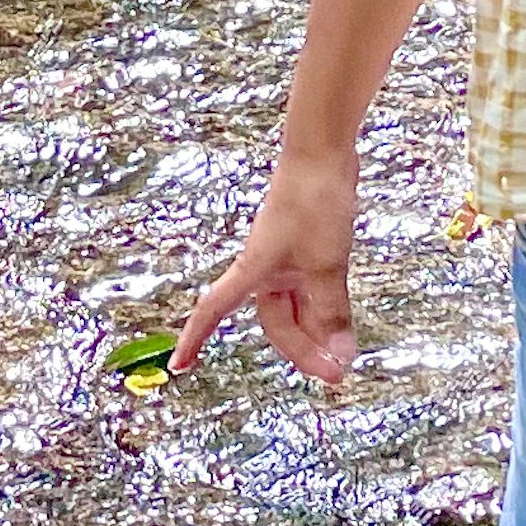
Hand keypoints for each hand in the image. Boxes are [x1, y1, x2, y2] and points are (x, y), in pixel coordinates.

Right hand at [175, 166, 355, 390]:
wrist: (324, 154)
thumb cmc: (313, 202)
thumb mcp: (324, 265)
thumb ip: (331, 312)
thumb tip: (339, 355)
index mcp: (253, 271)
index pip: (213, 310)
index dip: (193, 338)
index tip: (179, 366)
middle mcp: (265, 269)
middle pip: (276, 321)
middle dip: (303, 349)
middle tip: (334, 372)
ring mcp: (288, 259)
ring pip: (298, 308)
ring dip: (319, 331)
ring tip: (346, 352)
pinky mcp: (308, 249)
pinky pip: (311, 291)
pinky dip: (326, 309)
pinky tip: (345, 322)